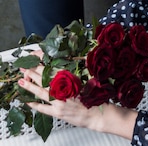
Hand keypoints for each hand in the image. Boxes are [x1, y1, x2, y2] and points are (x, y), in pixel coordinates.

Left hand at [19, 67, 135, 137]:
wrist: (97, 113)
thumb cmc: (93, 96)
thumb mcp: (85, 80)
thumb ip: (73, 72)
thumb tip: (64, 64)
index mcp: (71, 80)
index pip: (52, 70)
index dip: (42, 65)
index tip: (35, 61)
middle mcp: (64, 90)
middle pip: (44, 79)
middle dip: (32, 73)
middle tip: (24, 69)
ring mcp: (60, 102)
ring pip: (41, 92)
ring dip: (30, 86)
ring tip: (22, 81)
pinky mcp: (58, 113)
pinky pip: (43, 108)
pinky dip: (35, 105)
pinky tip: (28, 101)